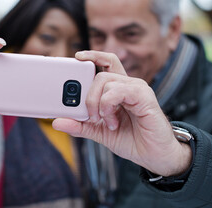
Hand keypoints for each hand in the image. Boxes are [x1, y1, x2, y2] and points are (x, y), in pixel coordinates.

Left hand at [53, 51, 191, 175]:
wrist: (154, 156)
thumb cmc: (132, 140)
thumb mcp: (99, 132)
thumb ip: (80, 125)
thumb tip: (57, 122)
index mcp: (118, 89)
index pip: (105, 63)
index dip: (92, 56)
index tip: (76, 57)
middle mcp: (128, 85)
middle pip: (100, 73)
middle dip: (87, 95)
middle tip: (90, 115)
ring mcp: (136, 89)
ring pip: (106, 80)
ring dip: (97, 103)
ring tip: (105, 122)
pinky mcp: (144, 96)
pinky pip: (118, 90)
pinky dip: (108, 105)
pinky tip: (112, 121)